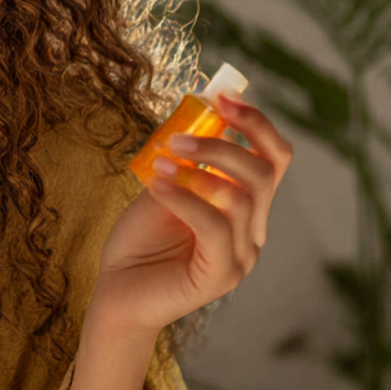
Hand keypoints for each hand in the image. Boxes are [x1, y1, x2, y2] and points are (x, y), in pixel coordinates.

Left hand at [92, 95, 293, 335]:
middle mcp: (253, 231)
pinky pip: (214, 227)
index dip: (256, 123)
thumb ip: (187, 160)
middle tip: (178, 139)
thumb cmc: (139, 241)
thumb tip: (199, 114)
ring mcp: (241, 256)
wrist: (116, 292)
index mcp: (247, 207)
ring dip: (199, 172)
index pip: (274, 159)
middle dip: (223, 146)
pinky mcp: (221, 276)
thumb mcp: (165, 187)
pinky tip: (156, 185)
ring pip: (241, 199)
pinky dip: (185, 199)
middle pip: (263, 173)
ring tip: (159, 164)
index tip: (223, 97)